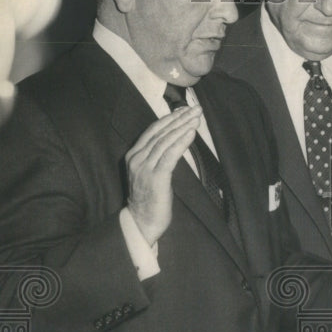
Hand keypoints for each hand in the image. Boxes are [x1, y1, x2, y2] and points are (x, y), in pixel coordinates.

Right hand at [125, 107, 200, 245]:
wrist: (141, 222)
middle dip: (180, 118)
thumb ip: (157, 157)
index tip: (185, 109)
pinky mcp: (156, 177)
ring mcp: (145, 168)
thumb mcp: (150, 173)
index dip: (170, 118)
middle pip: (161, 133)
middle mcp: (137, 158)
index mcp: (134, 155)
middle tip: (196, 108)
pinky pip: (171, 155)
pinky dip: (182, 142)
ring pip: (166, 141)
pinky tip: (192, 132)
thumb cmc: (150, 199)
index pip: (153, 130)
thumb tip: (175, 140)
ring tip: (197, 117)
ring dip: (184, 127)